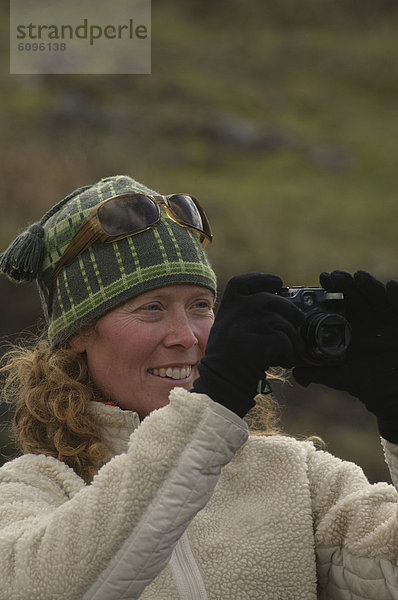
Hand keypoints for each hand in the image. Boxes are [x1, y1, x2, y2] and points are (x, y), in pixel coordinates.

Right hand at [193, 273, 304, 416]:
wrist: (222, 382)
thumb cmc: (229, 356)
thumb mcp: (229, 326)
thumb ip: (247, 311)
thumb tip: (281, 301)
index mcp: (227, 305)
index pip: (247, 281)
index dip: (265, 280)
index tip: (278, 284)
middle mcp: (236, 312)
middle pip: (274, 301)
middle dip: (292, 312)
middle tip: (299, 322)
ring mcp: (245, 328)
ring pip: (283, 324)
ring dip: (292, 339)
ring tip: (288, 351)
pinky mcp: (256, 346)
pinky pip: (284, 343)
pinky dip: (288, 354)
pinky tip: (281, 362)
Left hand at [293, 270, 397, 440]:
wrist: (392, 392)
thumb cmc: (368, 383)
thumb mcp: (342, 376)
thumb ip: (319, 373)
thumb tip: (297, 375)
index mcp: (350, 326)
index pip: (339, 303)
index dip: (331, 290)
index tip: (322, 279)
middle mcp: (367, 318)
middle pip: (355, 295)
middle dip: (345, 284)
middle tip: (334, 276)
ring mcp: (385, 318)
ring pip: (376, 296)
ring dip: (368, 285)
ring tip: (358, 276)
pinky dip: (396, 295)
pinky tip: (391, 286)